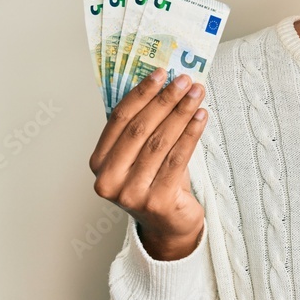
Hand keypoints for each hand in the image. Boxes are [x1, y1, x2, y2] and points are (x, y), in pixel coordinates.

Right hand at [89, 68, 207, 259]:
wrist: (169, 225)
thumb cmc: (155, 182)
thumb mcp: (141, 155)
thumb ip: (143, 126)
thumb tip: (164, 84)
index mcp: (99, 163)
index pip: (119, 118)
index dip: (141, 93)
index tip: (160, 73)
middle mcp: (109, 180)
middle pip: (140, 128)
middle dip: (165, 100)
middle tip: (184, 80)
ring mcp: (130, 193)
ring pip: (160, 142)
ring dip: (181, 113)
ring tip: (196, 94)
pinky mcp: (156, 202)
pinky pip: (177, 159)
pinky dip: (191, 134)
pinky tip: (201, 117)